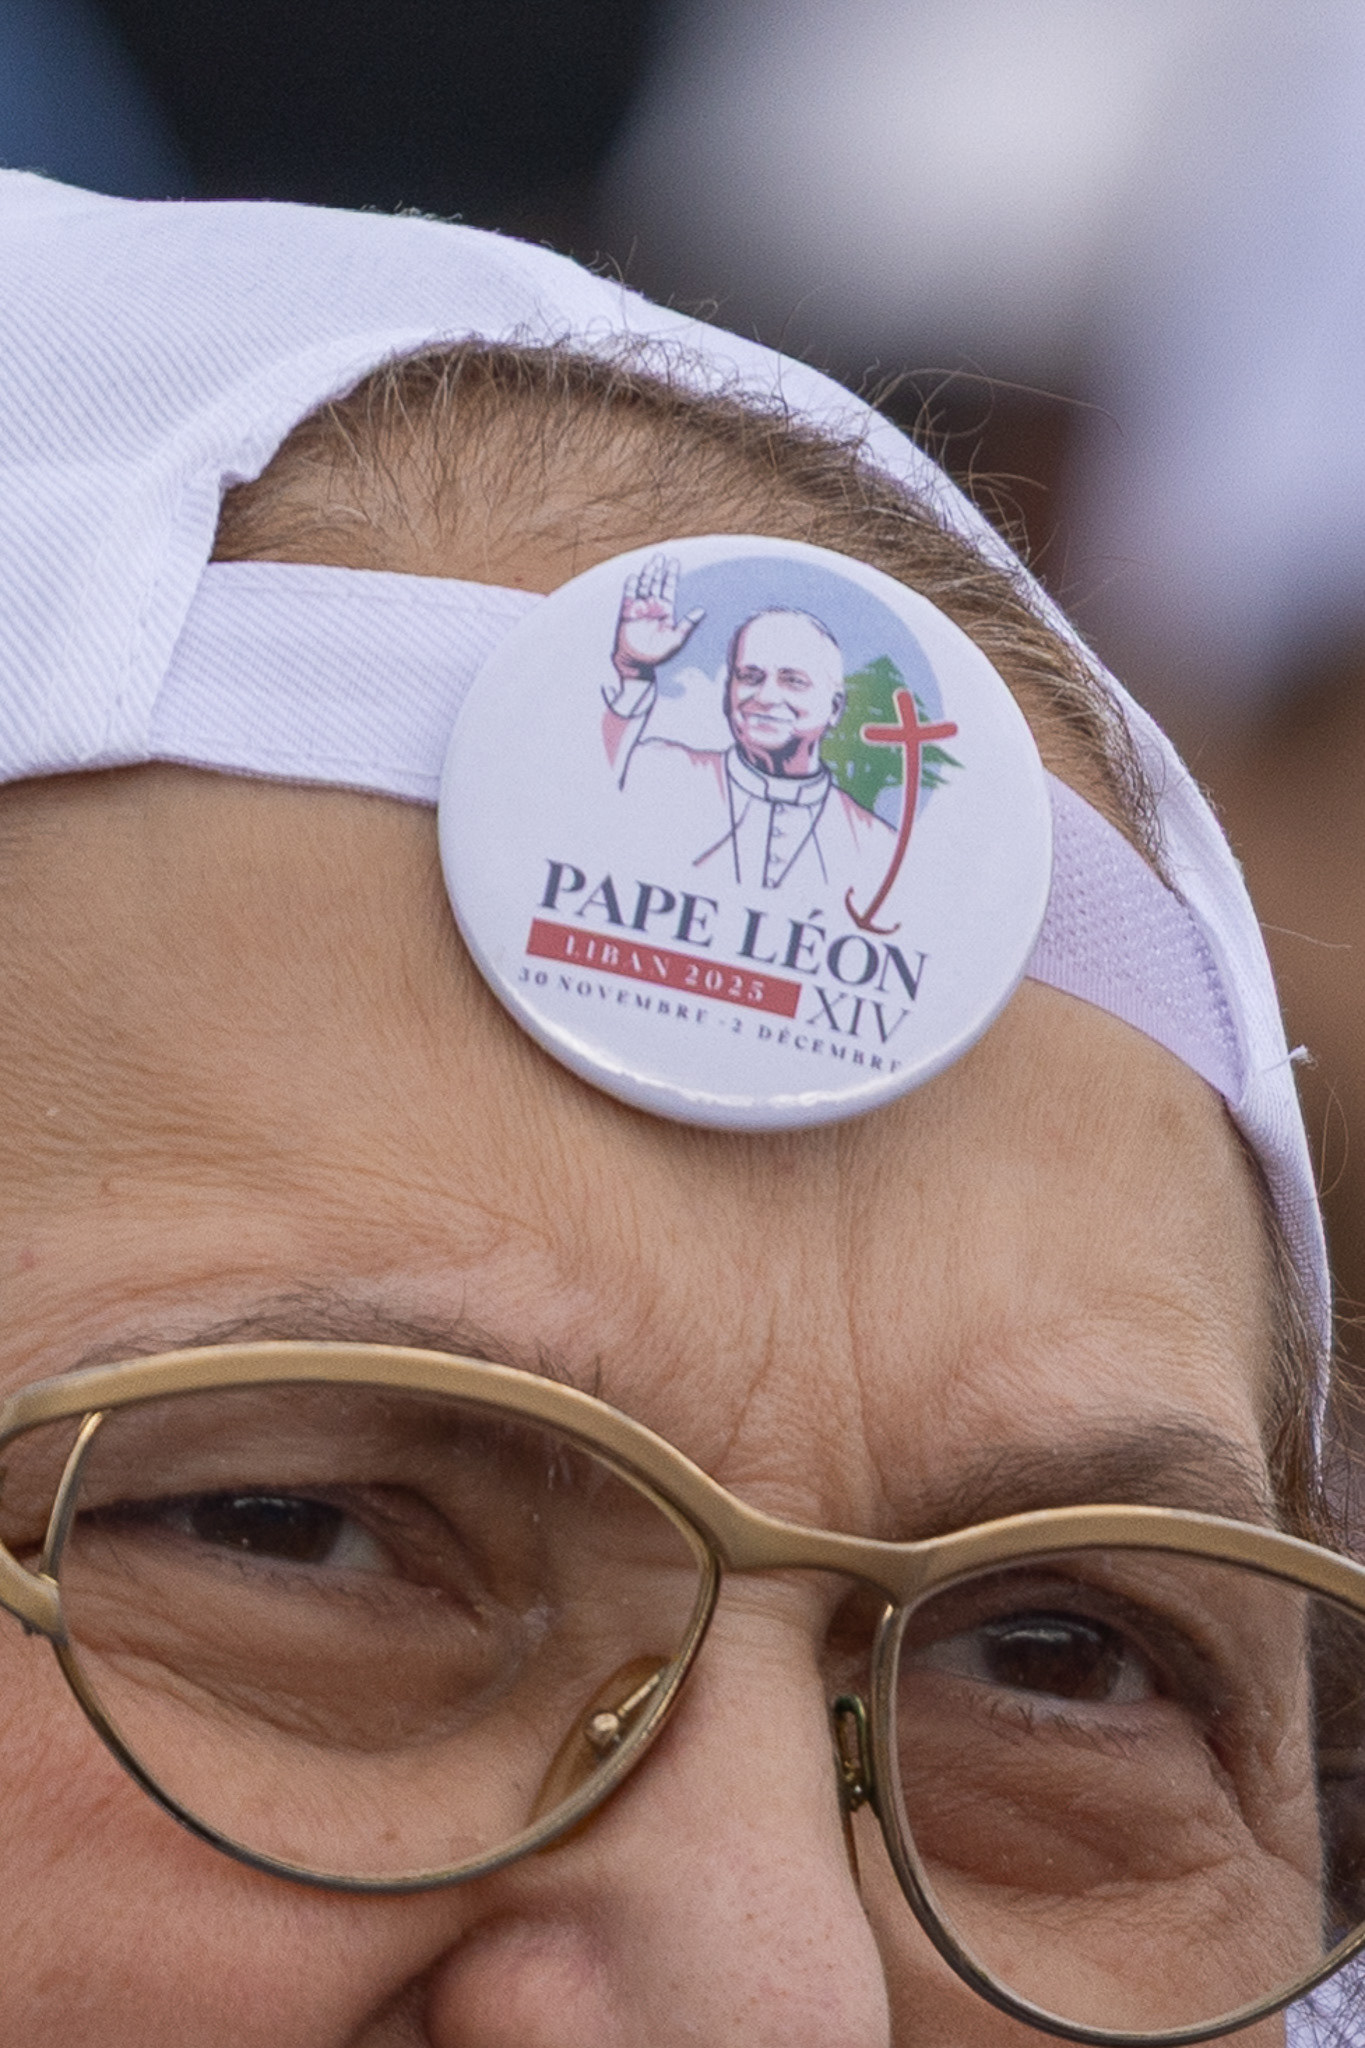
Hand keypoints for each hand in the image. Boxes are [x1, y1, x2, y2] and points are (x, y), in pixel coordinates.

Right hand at [611, 555, 704, 679]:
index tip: (674, 562)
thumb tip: (702, 611)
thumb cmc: (658, 655)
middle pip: (656, 584)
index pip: (669, 589)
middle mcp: (653, 608)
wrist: (638, 664)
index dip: (671, 575)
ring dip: (647, 575)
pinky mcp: (627, 614)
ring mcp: (640, 610)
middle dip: (658, 570)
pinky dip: (630, 587)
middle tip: (660, 556)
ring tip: (651, 562)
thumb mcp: (677, 639)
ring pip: (644, 587)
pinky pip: (629, 597)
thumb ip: (688, 624)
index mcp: (666, 611)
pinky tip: (634, 577)